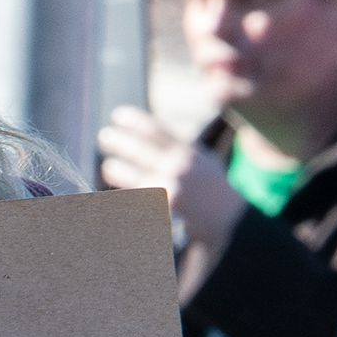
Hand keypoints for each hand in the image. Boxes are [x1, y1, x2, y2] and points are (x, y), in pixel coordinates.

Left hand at [99, 107, 240, 246]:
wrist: (231, 220)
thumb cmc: (216, 190)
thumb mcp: (204, 160)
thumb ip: (181, 147)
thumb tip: (152, 135)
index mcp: (187, 151)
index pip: (155, 129)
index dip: (133, 120)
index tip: (118, 116)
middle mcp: (179, 166)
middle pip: (140, 149)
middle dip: (119, 142)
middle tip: (104, 136)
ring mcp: (172, 187)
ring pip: (135, 176)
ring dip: (118, 170)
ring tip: (108, 167)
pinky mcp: (166, 209)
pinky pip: (141, 201)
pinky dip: (128, 198)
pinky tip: (116, 199)